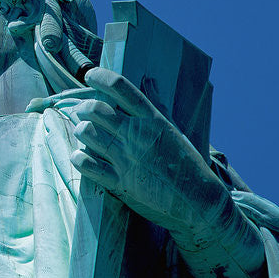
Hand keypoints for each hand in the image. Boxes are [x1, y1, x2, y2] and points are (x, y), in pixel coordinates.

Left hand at [39, 67, 231, 244]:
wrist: (199, 201)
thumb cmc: (187, 163)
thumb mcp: (174, 129)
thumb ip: (157, 104)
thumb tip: (148, 81)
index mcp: (151, 119)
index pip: (120, 87)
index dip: (100, 76)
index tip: (90, 76)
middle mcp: (136, 135)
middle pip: (95, 109)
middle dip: (83, 107)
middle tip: (81, 111)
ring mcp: (126, 158)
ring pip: (87, 132)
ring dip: (80, 130)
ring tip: (84, 133)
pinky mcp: (120, 182)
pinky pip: (87, 164)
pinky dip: (79, 157)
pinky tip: (82, 155)